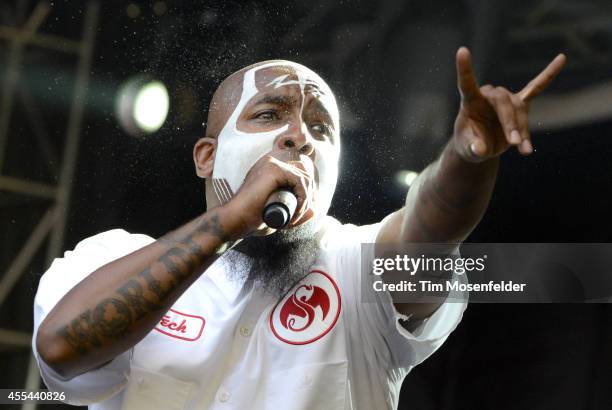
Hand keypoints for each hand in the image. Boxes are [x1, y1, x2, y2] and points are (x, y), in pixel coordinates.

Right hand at [223, 155, 314, 236]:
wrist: (235, 221)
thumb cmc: (252, 219)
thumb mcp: (278, 214)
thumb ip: (294, 212)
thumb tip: (315, 211)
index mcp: (271, 169)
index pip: (300, 173)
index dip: (307, 192)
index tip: (302, 211)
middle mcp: (272, 162)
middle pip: (305, 174)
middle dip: (308, 197)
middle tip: (298, 217)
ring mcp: (272, 163)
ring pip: (304, 179)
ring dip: (306, 201)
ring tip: (294, 218)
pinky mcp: (274, 169)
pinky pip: (299, 181)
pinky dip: (303, 198)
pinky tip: (295, 212)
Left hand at [452, 47, 565, 161]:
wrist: (480, 148)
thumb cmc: (469, 145)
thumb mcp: (468, 151)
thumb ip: (473, 148)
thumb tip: (479, 149)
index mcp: (470, 101)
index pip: (467, 83)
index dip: (465, 68)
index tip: (463, 50)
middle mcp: (488, 95)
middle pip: (504, 101)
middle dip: (510, 123)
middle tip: (514, 143)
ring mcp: (505, 98)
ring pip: (519, 108)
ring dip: (522, 129)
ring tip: (523, 150)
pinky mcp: (519, 104)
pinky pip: (536, 87)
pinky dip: (548, 74)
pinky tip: (561, 59)